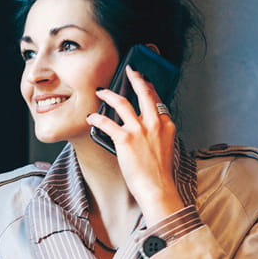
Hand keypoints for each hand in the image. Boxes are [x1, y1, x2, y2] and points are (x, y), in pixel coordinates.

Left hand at [87, 66, 183, 224]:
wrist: (157, 187)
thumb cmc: (159, 172)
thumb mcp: (165, 147)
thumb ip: (157, 134)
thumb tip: (144, 129)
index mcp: (166, 125)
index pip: (156, 100)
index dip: (149, 88)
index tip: (143, 82)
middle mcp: (154, 123)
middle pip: (144, 93)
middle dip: (136, 78)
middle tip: (129, 70)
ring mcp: (139, 130)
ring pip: (122, 103)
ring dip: (109, 95)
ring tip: (102, 91)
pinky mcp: (125, 139)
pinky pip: (107, 123)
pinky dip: (97, 118)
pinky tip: (91, 117)